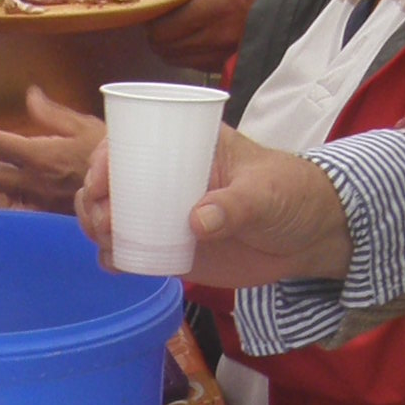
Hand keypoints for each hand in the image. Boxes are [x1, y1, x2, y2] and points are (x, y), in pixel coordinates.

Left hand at [0, 89, 103, 208]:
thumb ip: (52, 113)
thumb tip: (30, 95)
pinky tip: (1, 194)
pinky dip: (5, 199)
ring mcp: (40, 201)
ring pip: (2, 193)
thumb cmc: (110, 152)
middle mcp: (34, 182)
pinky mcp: (49, 213)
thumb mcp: (84, 125)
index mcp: (41, 156)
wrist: (131, 189)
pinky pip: (19, 207)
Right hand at [77, 122, 352, 290]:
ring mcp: (167, 214)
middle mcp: (168, 178)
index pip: (132, 142)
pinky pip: (132, 252)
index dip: (105, 158)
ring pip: (114, 217)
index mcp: (187, 147)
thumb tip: (196, 221)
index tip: (99, 182)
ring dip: (97, 227)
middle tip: (102, 221)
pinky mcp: (172, 248)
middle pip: (111, 182)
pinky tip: (114, 263)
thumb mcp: (266, 193)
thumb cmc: (292, 195)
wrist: (312, 237)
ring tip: (106, 241)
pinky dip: (115, 258)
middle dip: (93, 200)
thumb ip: (235, 205)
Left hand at [144, 0, 296, 67]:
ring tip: (180, 23)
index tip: (156, 6)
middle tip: (165, 15)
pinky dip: (188, 52)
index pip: (161, 28)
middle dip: (158, 31)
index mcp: (211, 8)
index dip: (152, 18)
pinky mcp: (229, 61)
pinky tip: (196, 34)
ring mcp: (223, 52)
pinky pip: (196, 64)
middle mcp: (217, 36)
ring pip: (178, 59)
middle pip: (165, 48)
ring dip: (172, 44)